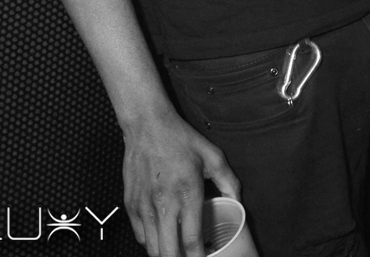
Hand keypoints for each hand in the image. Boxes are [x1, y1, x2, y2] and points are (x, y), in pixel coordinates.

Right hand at [123, 106, 239, 256]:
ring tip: (177, 248)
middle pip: (168, 253)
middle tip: (191, 256)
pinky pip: (141, 237)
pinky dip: (151, 243)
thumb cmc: (179, 139)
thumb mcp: (211, 155)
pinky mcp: (131, 205)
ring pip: (153, 249)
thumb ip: (228, 180)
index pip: (192, 241)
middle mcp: (164, 204)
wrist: (147, 125)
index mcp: (187, 193)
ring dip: (166, 253)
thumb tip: (238, 201)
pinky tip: (162, 235)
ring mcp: (144, 207)